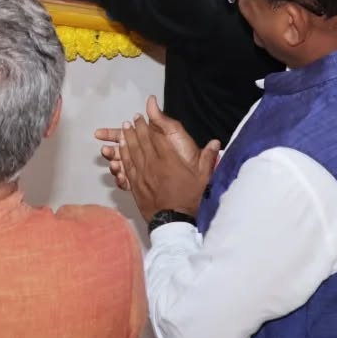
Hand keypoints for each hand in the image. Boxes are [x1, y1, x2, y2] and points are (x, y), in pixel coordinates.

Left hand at [115, 95, 219, 221]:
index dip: (150, 124)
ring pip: (132, 151)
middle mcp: (153, 164)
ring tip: (125, 127)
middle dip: (138, 127)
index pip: (157, 137)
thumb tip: (215, 142)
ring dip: (128, 137)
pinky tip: (120, 147)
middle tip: (134, 118)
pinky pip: (127, 165)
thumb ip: (207, 159)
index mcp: (169, 160)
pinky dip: (123, 153)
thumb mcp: (203, 178)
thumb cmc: (190, 199)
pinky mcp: (135, 184)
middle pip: (142, 141)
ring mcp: (142, 174)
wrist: (174, 221)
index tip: (146, 116)